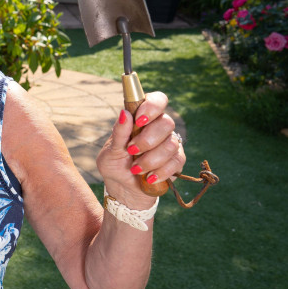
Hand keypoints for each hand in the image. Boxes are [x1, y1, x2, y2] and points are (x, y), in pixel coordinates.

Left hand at [96, 91, 185, 208]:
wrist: (123, 188)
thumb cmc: (115, 165)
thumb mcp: (110, 150)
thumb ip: (119, 132)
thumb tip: (125, 113)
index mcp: (142, 118)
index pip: (158, 100)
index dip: (152, 107)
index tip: (139, 121)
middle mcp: (158, 127)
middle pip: (166, 122)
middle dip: (148, 140)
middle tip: (132, 151)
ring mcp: (170, 143)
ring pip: (171, 144)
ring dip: (151, 159)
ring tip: (136, 169)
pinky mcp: (177, 160)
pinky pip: (177, 161)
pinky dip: (161, 171)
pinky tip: (149, 177)